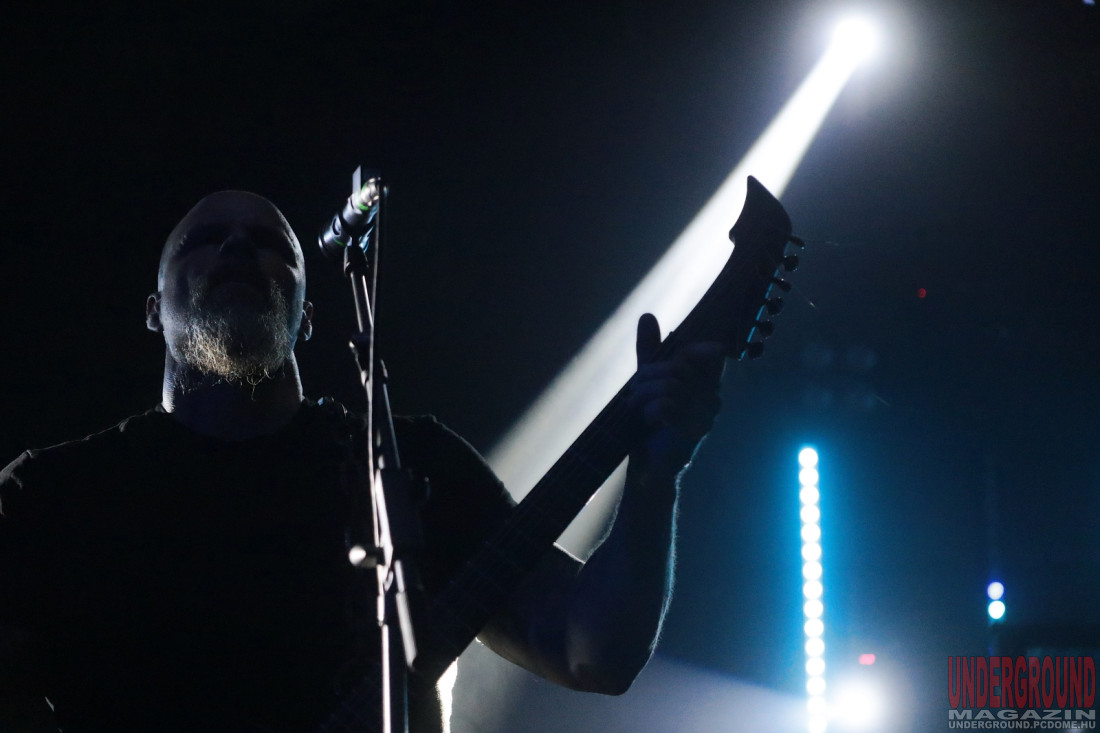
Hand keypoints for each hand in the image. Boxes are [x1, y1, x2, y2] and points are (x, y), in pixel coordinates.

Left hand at [628, 313, 724, 476]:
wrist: (647, 462)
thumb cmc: (650, 421)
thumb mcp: (647, 380)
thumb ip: (651, 350)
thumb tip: (647, 316)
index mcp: (707, 384)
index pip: (711, 353)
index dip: (691, 350)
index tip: (665, 362)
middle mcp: (713, 399)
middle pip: (678, 368)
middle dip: (647, 377)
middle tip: (634, 394)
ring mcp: (705, 417)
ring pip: (670, 386)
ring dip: (643, 395)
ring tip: (636, 408)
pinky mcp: (692, 433)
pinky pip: (666, 405)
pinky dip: (649, 410)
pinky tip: (647, 420)